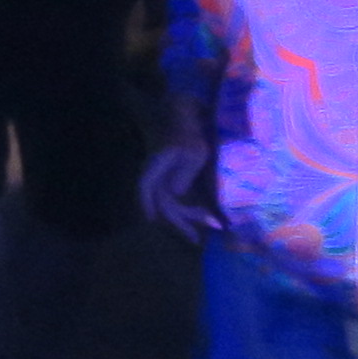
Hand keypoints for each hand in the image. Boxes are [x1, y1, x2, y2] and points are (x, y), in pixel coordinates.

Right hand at [139, 122, 219, 242]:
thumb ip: (183, 174)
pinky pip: (179, 197)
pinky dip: (189, 207)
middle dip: (181, 220)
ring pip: (172, 201)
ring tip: (211, 223)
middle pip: (164, 201)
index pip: (146, 188)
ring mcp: (166, 176)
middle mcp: (158, 174)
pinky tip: (201, 213)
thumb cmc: (192, 135)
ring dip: (188, 215)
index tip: (152, 221)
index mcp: (157, 167)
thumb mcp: (193, 154)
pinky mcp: (175, 177)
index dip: (147, 204)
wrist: (190, 120)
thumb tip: (175, 194)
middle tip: (197, 238)